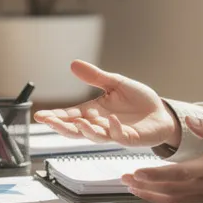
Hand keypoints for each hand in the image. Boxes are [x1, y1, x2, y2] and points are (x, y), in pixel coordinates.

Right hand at [33, 60, 178, 148]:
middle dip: (63, 127)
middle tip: (50, 122)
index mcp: (93, 111)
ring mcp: (114, 133)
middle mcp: (100, 124)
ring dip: (86, 130)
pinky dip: (113, 128)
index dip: (56, 116)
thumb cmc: (138, 101)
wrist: (161, 113)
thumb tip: (73, 64)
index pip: (70, 115)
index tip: (40, 116)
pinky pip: (119, 136)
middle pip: (76, 130)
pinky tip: (110, 120)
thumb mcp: (115, 83)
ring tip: (78, 122)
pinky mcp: (129, 138)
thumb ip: (95, 76)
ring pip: (94, 136)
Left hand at [122, 118, 202, 202]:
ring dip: (151, 195)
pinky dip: (165, 202)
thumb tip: (190, 119)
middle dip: (146, 186)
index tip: (138, 172)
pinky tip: (152, 196)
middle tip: (126, 180)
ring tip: (133, 188)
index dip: (156, 175)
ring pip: (174, 201)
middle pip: (170, 190)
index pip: (179, 173)